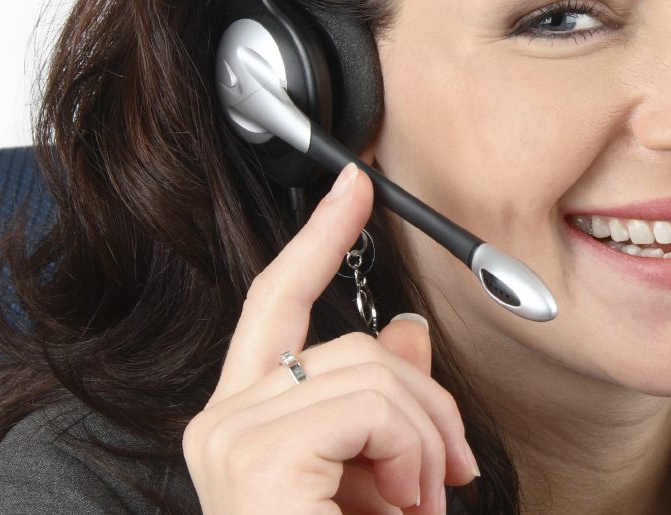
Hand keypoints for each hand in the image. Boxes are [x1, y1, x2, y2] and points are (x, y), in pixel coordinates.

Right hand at [182, 163, 480, 513]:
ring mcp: (231, 437)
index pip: (277, 303)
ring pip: (373, 368)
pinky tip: (403, 505)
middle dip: (427, 402)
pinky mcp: (256, 454)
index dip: (320, 240)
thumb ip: (386, 401)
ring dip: (425, 438)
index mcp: (246, 423)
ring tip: (420, 503)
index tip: (353, 187)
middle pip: (354, 342)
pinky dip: (412, 451)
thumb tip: (407, 329)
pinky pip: (372, 404)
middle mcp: (222, 424)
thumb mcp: (383, 475)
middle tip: (448, 474)